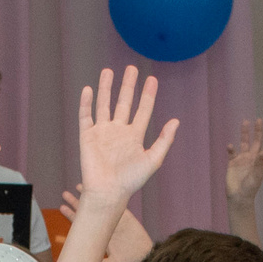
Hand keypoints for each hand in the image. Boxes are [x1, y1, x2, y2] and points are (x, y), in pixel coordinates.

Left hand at [61, 189, 153, 261]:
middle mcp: (105, 226)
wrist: (144, 259)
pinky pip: (118, 203)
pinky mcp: (127, 217)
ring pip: (100, 204)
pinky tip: (103, 186)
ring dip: (89, 195)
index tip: (62, 207)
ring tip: (78, 186)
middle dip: (76, 202)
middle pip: (87, 211)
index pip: (82, 223)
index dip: (72, 215)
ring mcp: (116, 220)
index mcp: (99, 236)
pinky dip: (111, 195)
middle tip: (64, 194)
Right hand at [77, 66, 179, 204]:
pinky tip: (89, 89)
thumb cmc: (131, 181)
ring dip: (105, 88)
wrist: (107, 193)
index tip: (152, 79)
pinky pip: (86, 116)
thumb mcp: (153, 160)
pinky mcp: (87, 137)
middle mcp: (119, 131)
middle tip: (131, 68)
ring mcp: (102, 132)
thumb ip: (164, 140)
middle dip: (128, 85)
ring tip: (108, 71)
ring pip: (104, 104)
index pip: (143, 110)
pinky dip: (86, 103)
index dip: (148, 94)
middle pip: (124, 102)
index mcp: (135, 136)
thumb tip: (176, 121)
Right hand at [224, 117, 262, 203]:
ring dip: (244, 133)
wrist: (238, 197)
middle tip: (259, 120)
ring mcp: (242, 160)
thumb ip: (259, 164)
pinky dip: (231, 149)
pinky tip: (230, 146)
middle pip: (256, 142)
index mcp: (260, 162)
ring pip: (244, 143)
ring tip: (245, 122)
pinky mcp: (232, 163)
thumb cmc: (250, 188)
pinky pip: (232, 153)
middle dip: (258, 131)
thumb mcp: (256, 176)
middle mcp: (252, 158)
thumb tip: (262, 152)